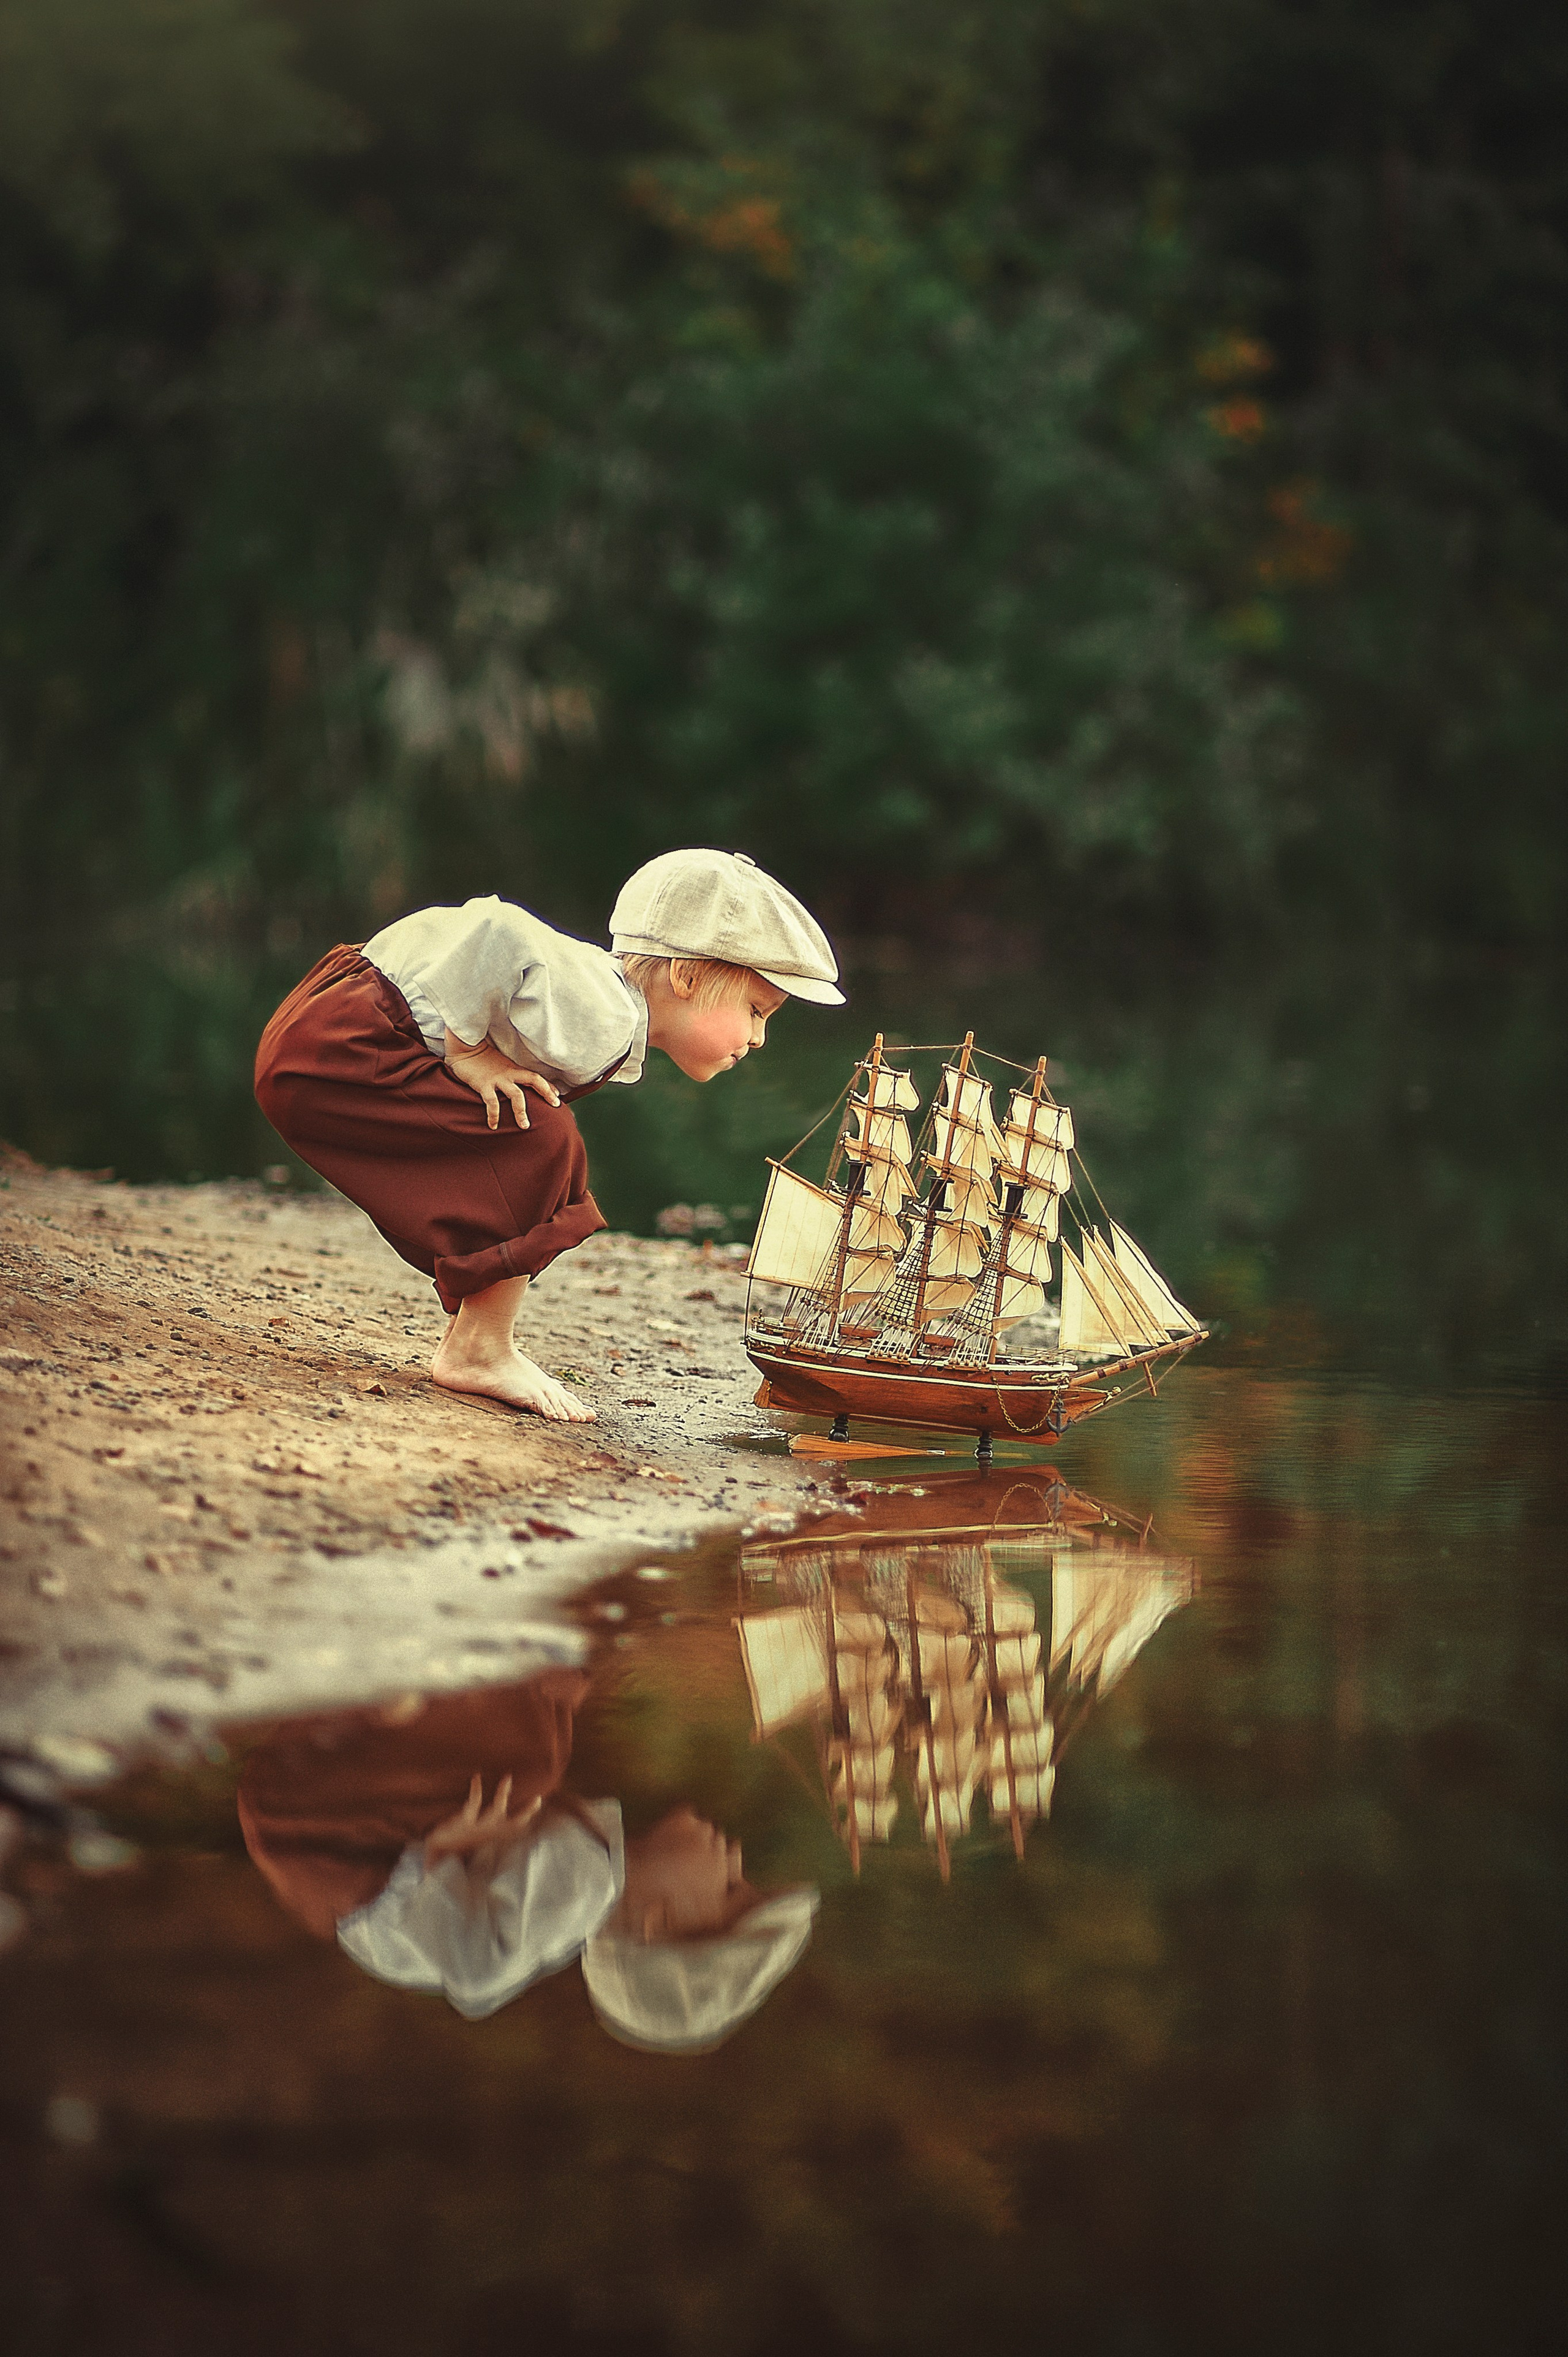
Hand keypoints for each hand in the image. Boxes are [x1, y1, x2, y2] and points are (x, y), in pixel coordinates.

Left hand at [423, 1773, 541, 1864]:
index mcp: (490, 1838)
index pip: (513, 1828)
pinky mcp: (466, 1824)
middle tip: (538, 1799)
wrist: (436, 1855)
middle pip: (513, 1824)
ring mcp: (478, 1830)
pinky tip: (476, 1777)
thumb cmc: (450, 1845)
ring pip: (497, 1811)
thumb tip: (473, 1806)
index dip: (526, 1816)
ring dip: (503, 1794)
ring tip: (508, 1777)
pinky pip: (474, 1804)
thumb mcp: (465, 1834)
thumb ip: (472, 1820)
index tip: (537, 1802)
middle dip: (526, 1812)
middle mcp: (488, 1835)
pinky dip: (476, 1790)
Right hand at [443, 1033, 560, 1130]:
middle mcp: (509, 1074)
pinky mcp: (483, 1085)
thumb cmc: (482, 1059)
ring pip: (516, 1095)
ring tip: (524, 1126)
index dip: (548, 1087)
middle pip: (534, 1080)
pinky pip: (492, 1103)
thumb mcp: (501, 1065)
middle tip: (555, 1106)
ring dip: (522, 1111)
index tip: (557, 1098)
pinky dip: (494, 1115)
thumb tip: (522, 1085)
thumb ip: (512, 1075)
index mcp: (514, 1069)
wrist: (465, 1048)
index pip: (536, 1077)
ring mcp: (497, 1079)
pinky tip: (494, 1126)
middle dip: (546, 1092)